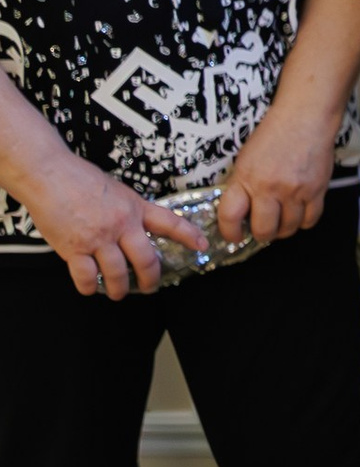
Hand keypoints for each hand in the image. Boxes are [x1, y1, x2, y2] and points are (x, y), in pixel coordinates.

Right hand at [16, 151, 202, 298]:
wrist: (48, 173)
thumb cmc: (79, 178)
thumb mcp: (116, 190)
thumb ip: (128, 209)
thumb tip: (135, 225)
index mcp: (135, 207)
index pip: (171, 223)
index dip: (190, 236)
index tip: (203, 246)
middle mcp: (121, 225)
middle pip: (146, 259)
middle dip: (151, 279)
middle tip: (151, 287)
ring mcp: (98, 238)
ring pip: (118, 273)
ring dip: (119, 288)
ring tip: (118, 293)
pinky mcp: (73, 248)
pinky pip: (86, 276)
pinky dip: (89, 286)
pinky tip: (90, 288)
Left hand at [217, 93, 340, 242]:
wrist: (305, 119)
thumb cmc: (274, 135)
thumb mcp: (246, 159)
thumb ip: (242, 185)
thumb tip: (242, 211)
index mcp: (246, 178)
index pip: (230, 216)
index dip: (230, 232)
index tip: (234, 235)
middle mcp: (270, 188)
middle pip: (264, 230)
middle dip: (262, 234)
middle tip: (263, 228)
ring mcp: (295, 191)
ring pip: (288, 229)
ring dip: (284, 229)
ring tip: (282, 219)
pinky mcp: (317, 191)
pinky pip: (310, 220)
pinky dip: (304, 221)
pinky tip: (299, 212)